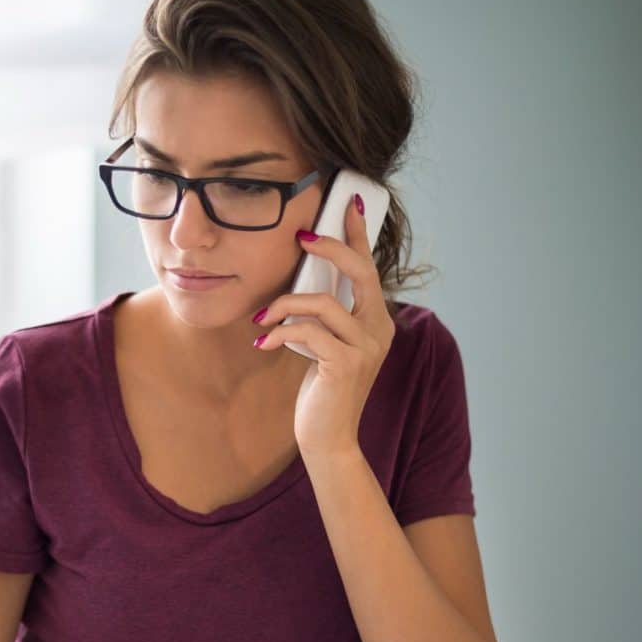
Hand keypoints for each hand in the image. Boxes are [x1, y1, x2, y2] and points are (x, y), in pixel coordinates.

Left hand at [249, 193, 395, 461]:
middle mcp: (379, 329)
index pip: (369, 268)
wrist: (328, 439)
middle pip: (360, 271)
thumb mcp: (325, 345)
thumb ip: (324, 316)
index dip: (357, 234)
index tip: (346, 202)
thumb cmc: (322, 391)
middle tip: (300, 238)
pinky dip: (281, 332)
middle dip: (330, 248)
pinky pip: (308, 332)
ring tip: (262, 318)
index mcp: (376, 321)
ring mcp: (366, 347)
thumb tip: (299, 283)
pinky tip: (263, 343)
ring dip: (285, 305)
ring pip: (323, 303)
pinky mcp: (346, 365)